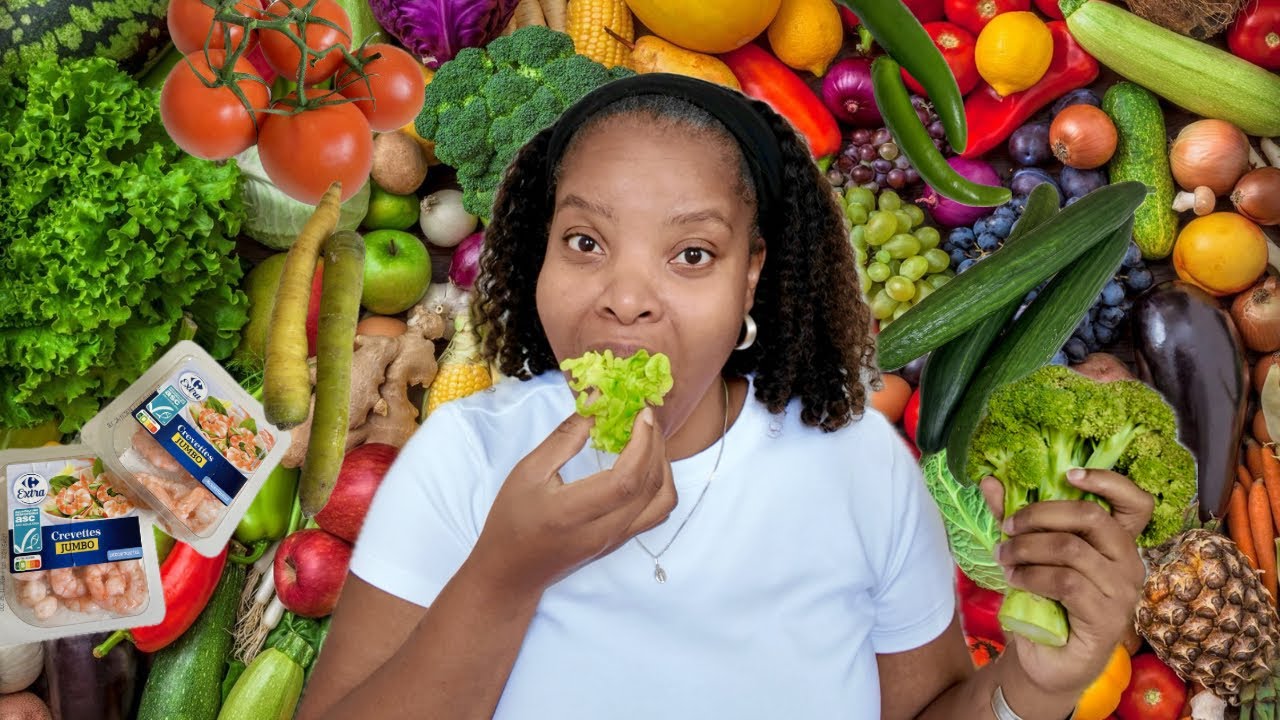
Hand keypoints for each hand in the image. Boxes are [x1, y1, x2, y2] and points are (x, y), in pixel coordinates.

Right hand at [469, 406, 675, 595]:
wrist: (512, 571)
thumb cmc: (512, 519)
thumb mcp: (528, 472)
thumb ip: (565, 438)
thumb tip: (596, 400)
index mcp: (573, 513)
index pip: (626, 480)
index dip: (642, 443)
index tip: (642, 414)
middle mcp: (602, 531)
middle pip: (650, 486)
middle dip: (656, 445)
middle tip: (646, 416)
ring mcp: (616, 539)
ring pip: (662, 502)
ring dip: (664, 466)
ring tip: (649, 439)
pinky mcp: (621, 542)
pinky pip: (657, 513)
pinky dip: (661, 485)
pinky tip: (646, 466)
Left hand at [980, 469, 1153, 697]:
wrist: (1044, 660)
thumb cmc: (1042, 602)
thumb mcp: (1026, 554)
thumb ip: (1013, 519)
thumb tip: (990, 481)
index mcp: (1117, 543)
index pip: (1136, 503)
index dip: (1108, 481)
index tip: (1069, 474)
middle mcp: (1129, 563)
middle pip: (1092, 517)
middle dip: (1040, 515)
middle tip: (1008, 527)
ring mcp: (1122, 592)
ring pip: (1071, 549)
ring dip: (1026, 549)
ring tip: (1003, 557)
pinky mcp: (1107, 617)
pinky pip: (1066, 582)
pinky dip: (1032, 576)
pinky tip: (1014, 579)